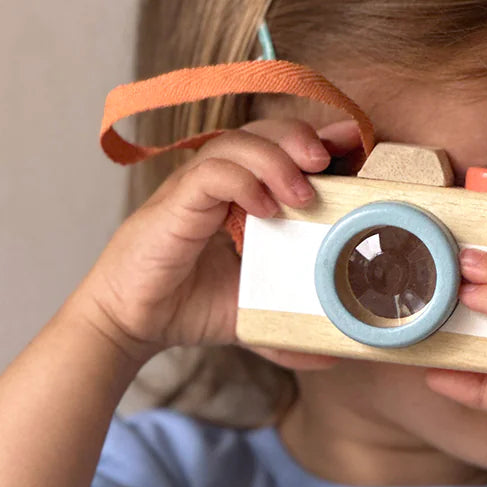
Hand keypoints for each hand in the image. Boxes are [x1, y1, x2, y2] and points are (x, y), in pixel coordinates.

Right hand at [76, 117, 361, 364]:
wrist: (132, 324)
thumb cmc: (186, 307)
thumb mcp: (253, 315)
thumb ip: (291, 329)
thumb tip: (335, 354)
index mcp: (242, 197)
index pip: (283, 151)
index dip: (318, 144)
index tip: (354, 150)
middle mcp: (220, 183)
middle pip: (264, 132)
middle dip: (303, 137)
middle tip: (335, 159)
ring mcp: (196, 189)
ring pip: (238, 143)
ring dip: (278, 159)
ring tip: (305, 192)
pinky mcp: (175, 203)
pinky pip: (212, 173)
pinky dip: (243, 181)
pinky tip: (266, 207)